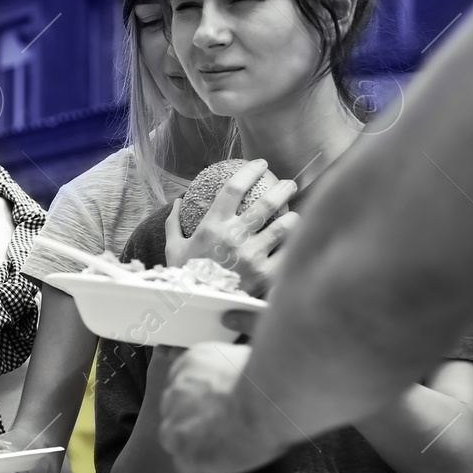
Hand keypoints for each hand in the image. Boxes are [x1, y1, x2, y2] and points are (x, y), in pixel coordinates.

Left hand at [159, 342, 291, 472]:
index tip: (219, 418)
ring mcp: (175, 420)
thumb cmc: (275, 380)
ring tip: (222, 467)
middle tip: (223, 442)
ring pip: (177, 442)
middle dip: (195, 428)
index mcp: (193, 363)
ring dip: (196, 453)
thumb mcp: (250, 362)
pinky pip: (187, 471)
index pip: (187, 388)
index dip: (201, 406)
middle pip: (178, 414)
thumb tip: (256, 386)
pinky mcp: (183, 448)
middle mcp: (177, 389)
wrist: (271, 397)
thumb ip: (239, 372)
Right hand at [165, 159, 298, 294]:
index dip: (250, 171)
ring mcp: (252, 256)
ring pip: (285, 226)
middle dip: (283, 188)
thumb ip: (174, 223)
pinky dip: (295, 244)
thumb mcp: (173, 249)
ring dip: (294, 216)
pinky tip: (299, 240)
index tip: (260, 164)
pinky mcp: (266, 275)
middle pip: (266, 202)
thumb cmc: (185, 276)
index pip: (234, 188)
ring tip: (296, 213)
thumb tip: (178, 201)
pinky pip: (289, 252)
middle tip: (289, 184)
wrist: (195, 308)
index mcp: (212, 226)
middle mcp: (234, 237)